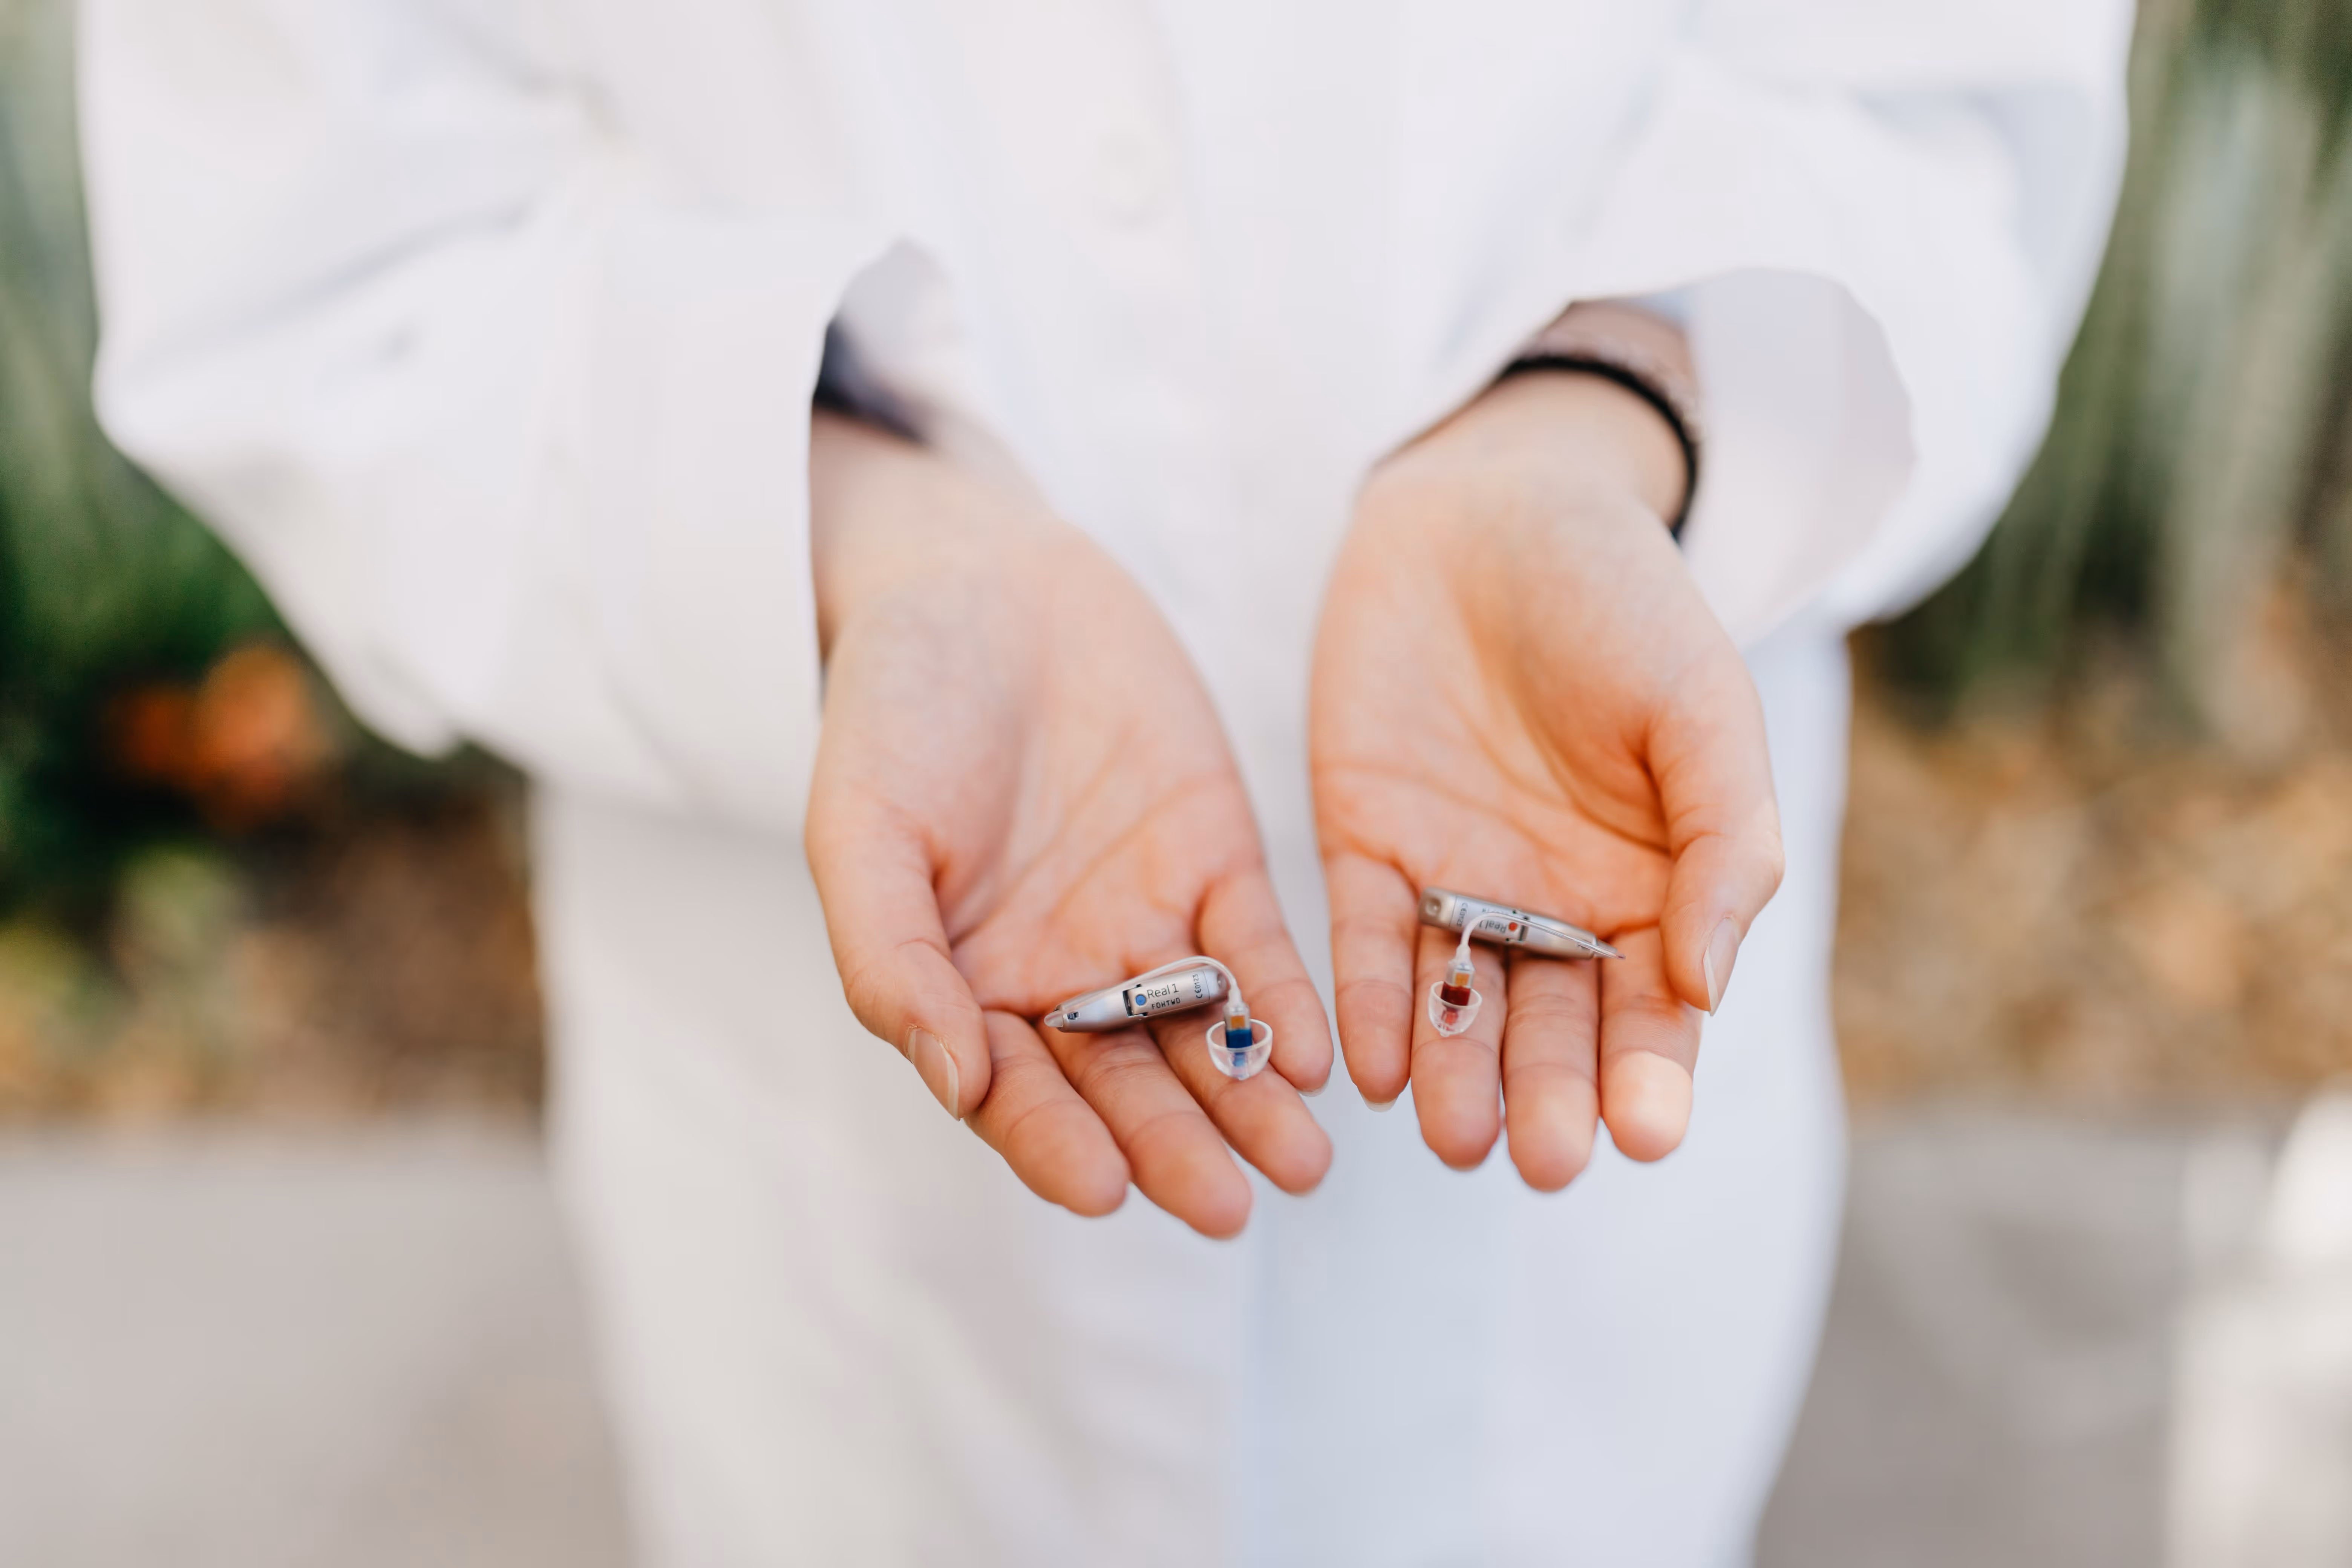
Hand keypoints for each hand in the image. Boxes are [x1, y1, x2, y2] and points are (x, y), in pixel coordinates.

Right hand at [804, 414, 1332, 1236]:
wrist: (976, 582)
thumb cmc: (892, 710)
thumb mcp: (860, 832)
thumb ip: (894, 961)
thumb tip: (954, 1083)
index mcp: (969, 989)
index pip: (1019, 1095)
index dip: (1057, 1145)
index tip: (1105, 1191)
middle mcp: (1063, 978)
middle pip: (1126, 1086)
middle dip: (1179, 1147)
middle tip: (1234, 1207)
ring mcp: (1145, 924)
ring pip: (1204, 1038)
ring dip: (1250, 1100)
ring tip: (1301, 1161)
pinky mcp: (1216, 862)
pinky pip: (1256, 949)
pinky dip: (1283, 1001)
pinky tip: (1311, 1053)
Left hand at [1310, 372, 1782, 1186]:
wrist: (1494, 510)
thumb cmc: (1622, 603)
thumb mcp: (1701, 708)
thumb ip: (1721, 843)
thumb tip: (1706, 987)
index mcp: (1650, 889)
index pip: (1654, 1012)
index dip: (1650, 1074)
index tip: (1642, 1133)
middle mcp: (1551, 909)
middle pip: (1550, 1028)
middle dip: (1547, 1096)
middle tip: (1541, 1160)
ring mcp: (1456, 885)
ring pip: (1455, 1007)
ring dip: (1453, 1076)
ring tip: (1454, 1138)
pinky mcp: (1366, 849)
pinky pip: (1366, 945)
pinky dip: (1368, 1005)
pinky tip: (1368, 1068)